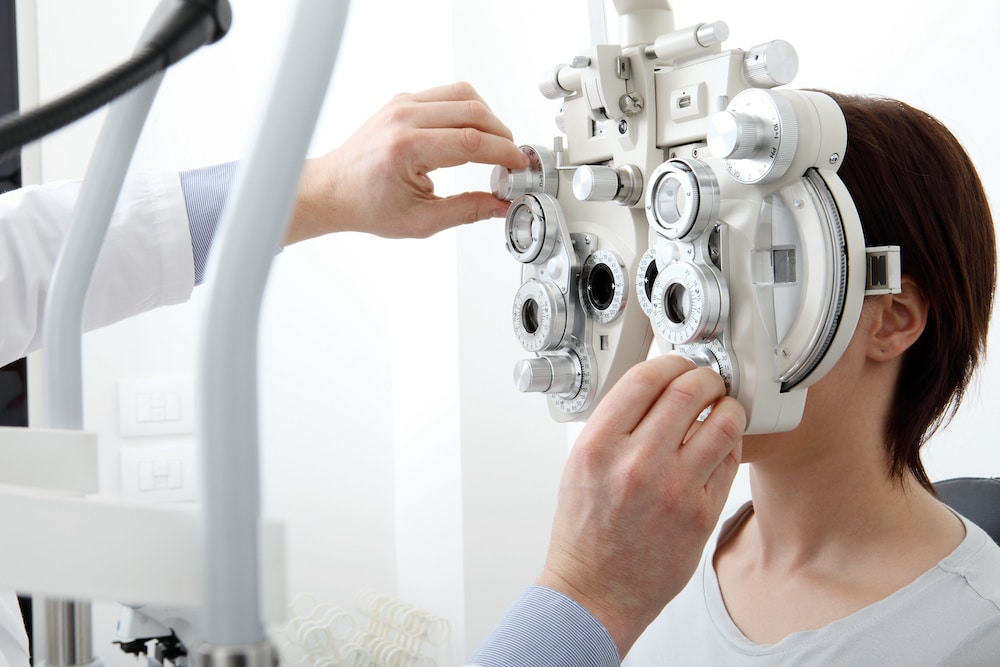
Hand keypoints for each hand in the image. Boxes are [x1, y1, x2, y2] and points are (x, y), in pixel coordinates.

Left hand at [285, 82, 528, 243]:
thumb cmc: (366, 205)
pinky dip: (467, 109)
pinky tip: (473, 132)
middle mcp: (403, 118)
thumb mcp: (421, 220)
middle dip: (501, 135)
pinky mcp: (402, 100)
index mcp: (406, 149)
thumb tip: (501, 206)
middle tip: (511, 157)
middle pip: (472, 111)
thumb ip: (467, 211)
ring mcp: (401, 104)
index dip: (503, 153)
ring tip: (495, 144)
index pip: (471, 142)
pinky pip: (446, 93)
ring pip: (462, 94)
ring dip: (488, 118)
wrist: (334, 190)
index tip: (518, 164)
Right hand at [537, 354, 744, 656]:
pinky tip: (721, 443)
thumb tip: (654, 389)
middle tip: (706, 381)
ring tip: (722, 408)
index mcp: (598, 446)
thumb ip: (614, 425)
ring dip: (726, 406)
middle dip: (704, 377)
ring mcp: (674, 488)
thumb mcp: (580, 465)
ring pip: (721, 421)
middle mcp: (636, 462)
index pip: (644, 378)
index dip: (668, 362)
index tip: (676, 365)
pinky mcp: (702, 512)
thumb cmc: (585, 532)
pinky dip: (730, 442)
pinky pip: (730, 460)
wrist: (596, 591)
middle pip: (687, 391)